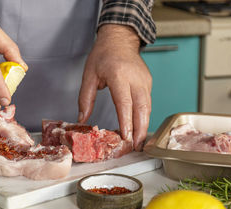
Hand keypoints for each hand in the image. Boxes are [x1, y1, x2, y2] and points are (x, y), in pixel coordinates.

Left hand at [78, 24, 151, 150]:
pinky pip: (147, 103)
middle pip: (141, 108)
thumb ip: (85, 98)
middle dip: (140, 129)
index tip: (127, 136)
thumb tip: (82, 119)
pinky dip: (144, 117)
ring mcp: (144, 81)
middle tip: (135, 146)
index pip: (124, 102)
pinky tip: (139, 128)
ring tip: (138, 142)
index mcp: (119, 75)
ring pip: (147, 107)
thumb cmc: (103, 55)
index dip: (126, 121)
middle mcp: (135, 79)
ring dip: (144, 126)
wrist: (120, 39)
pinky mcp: (148, 83)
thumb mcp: (89, 75)